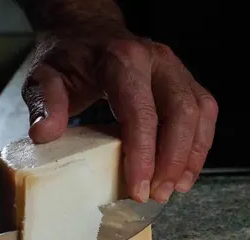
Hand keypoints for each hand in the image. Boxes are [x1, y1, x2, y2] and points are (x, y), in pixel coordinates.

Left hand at [21, 34, 217, 202]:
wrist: (90, 35)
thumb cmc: (71, 60)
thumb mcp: (46, 75)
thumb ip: (45, 102)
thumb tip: (45, 134)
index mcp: (123, 59)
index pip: (141, 111)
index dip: (143, 154)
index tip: (139, 189)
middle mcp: (157, 61)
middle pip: (181, 113)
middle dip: (173, 160)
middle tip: (158, 195)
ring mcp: (176, 69)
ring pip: (199, 113)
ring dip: (190, 156)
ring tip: (174, 188)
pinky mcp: (185, 82)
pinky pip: (204, 115)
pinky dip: (198, 147)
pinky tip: (184, 172)